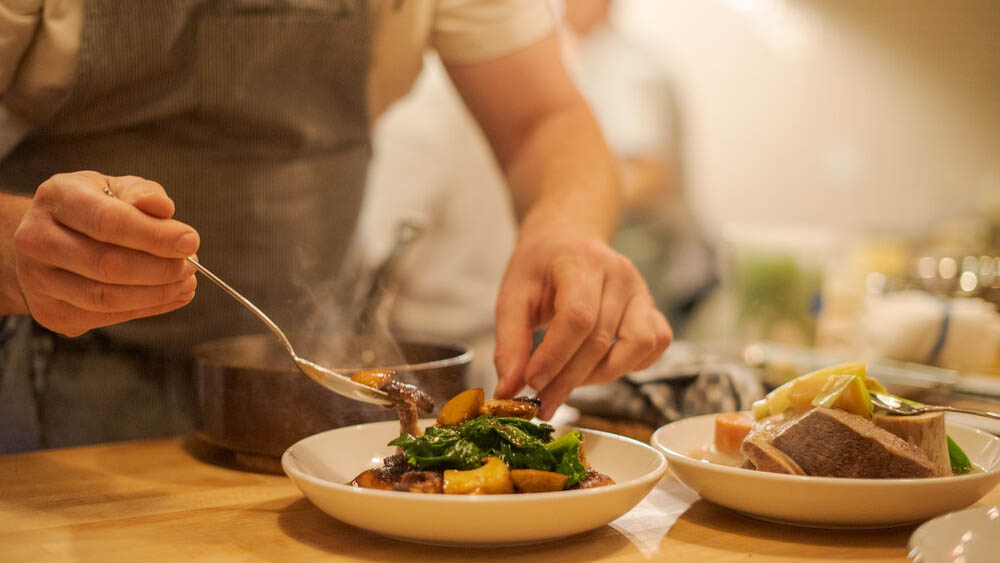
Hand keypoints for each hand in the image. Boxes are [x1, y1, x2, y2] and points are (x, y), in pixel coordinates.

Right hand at [12, 171, 199, 336]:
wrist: (47, 238)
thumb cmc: (91, 208)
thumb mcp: (114, 187)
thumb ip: (141, 193)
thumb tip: (163, 208)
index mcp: (56, 198)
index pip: (107, 221)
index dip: (154, 235)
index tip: (191, 241)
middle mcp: (36, 240)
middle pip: (107, 265)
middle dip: (160, 269)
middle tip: (190, 265)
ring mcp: (38, 280)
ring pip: (107, 298)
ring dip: (157, 294)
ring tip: (186, 282)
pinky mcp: (50, 312)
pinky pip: (106, 317)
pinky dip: (147, 308)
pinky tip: (171, 295)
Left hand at [492, 230, 672, 418]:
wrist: (566, 239)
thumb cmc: (538, 267)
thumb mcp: (512, 296)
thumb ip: (510, 343)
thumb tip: (509, 391)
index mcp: (581, 261)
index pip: (577, 317)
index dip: (555, 357)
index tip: (531, 383)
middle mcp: (619, 273)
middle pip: (601, 340)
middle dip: (568, 379)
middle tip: (541, 401)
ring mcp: (642, 290)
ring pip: (636, 346)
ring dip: (601, 375)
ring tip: (569, 381)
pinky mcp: (653, 307)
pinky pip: (655, 345)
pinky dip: (631, 365)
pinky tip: (599, 367)